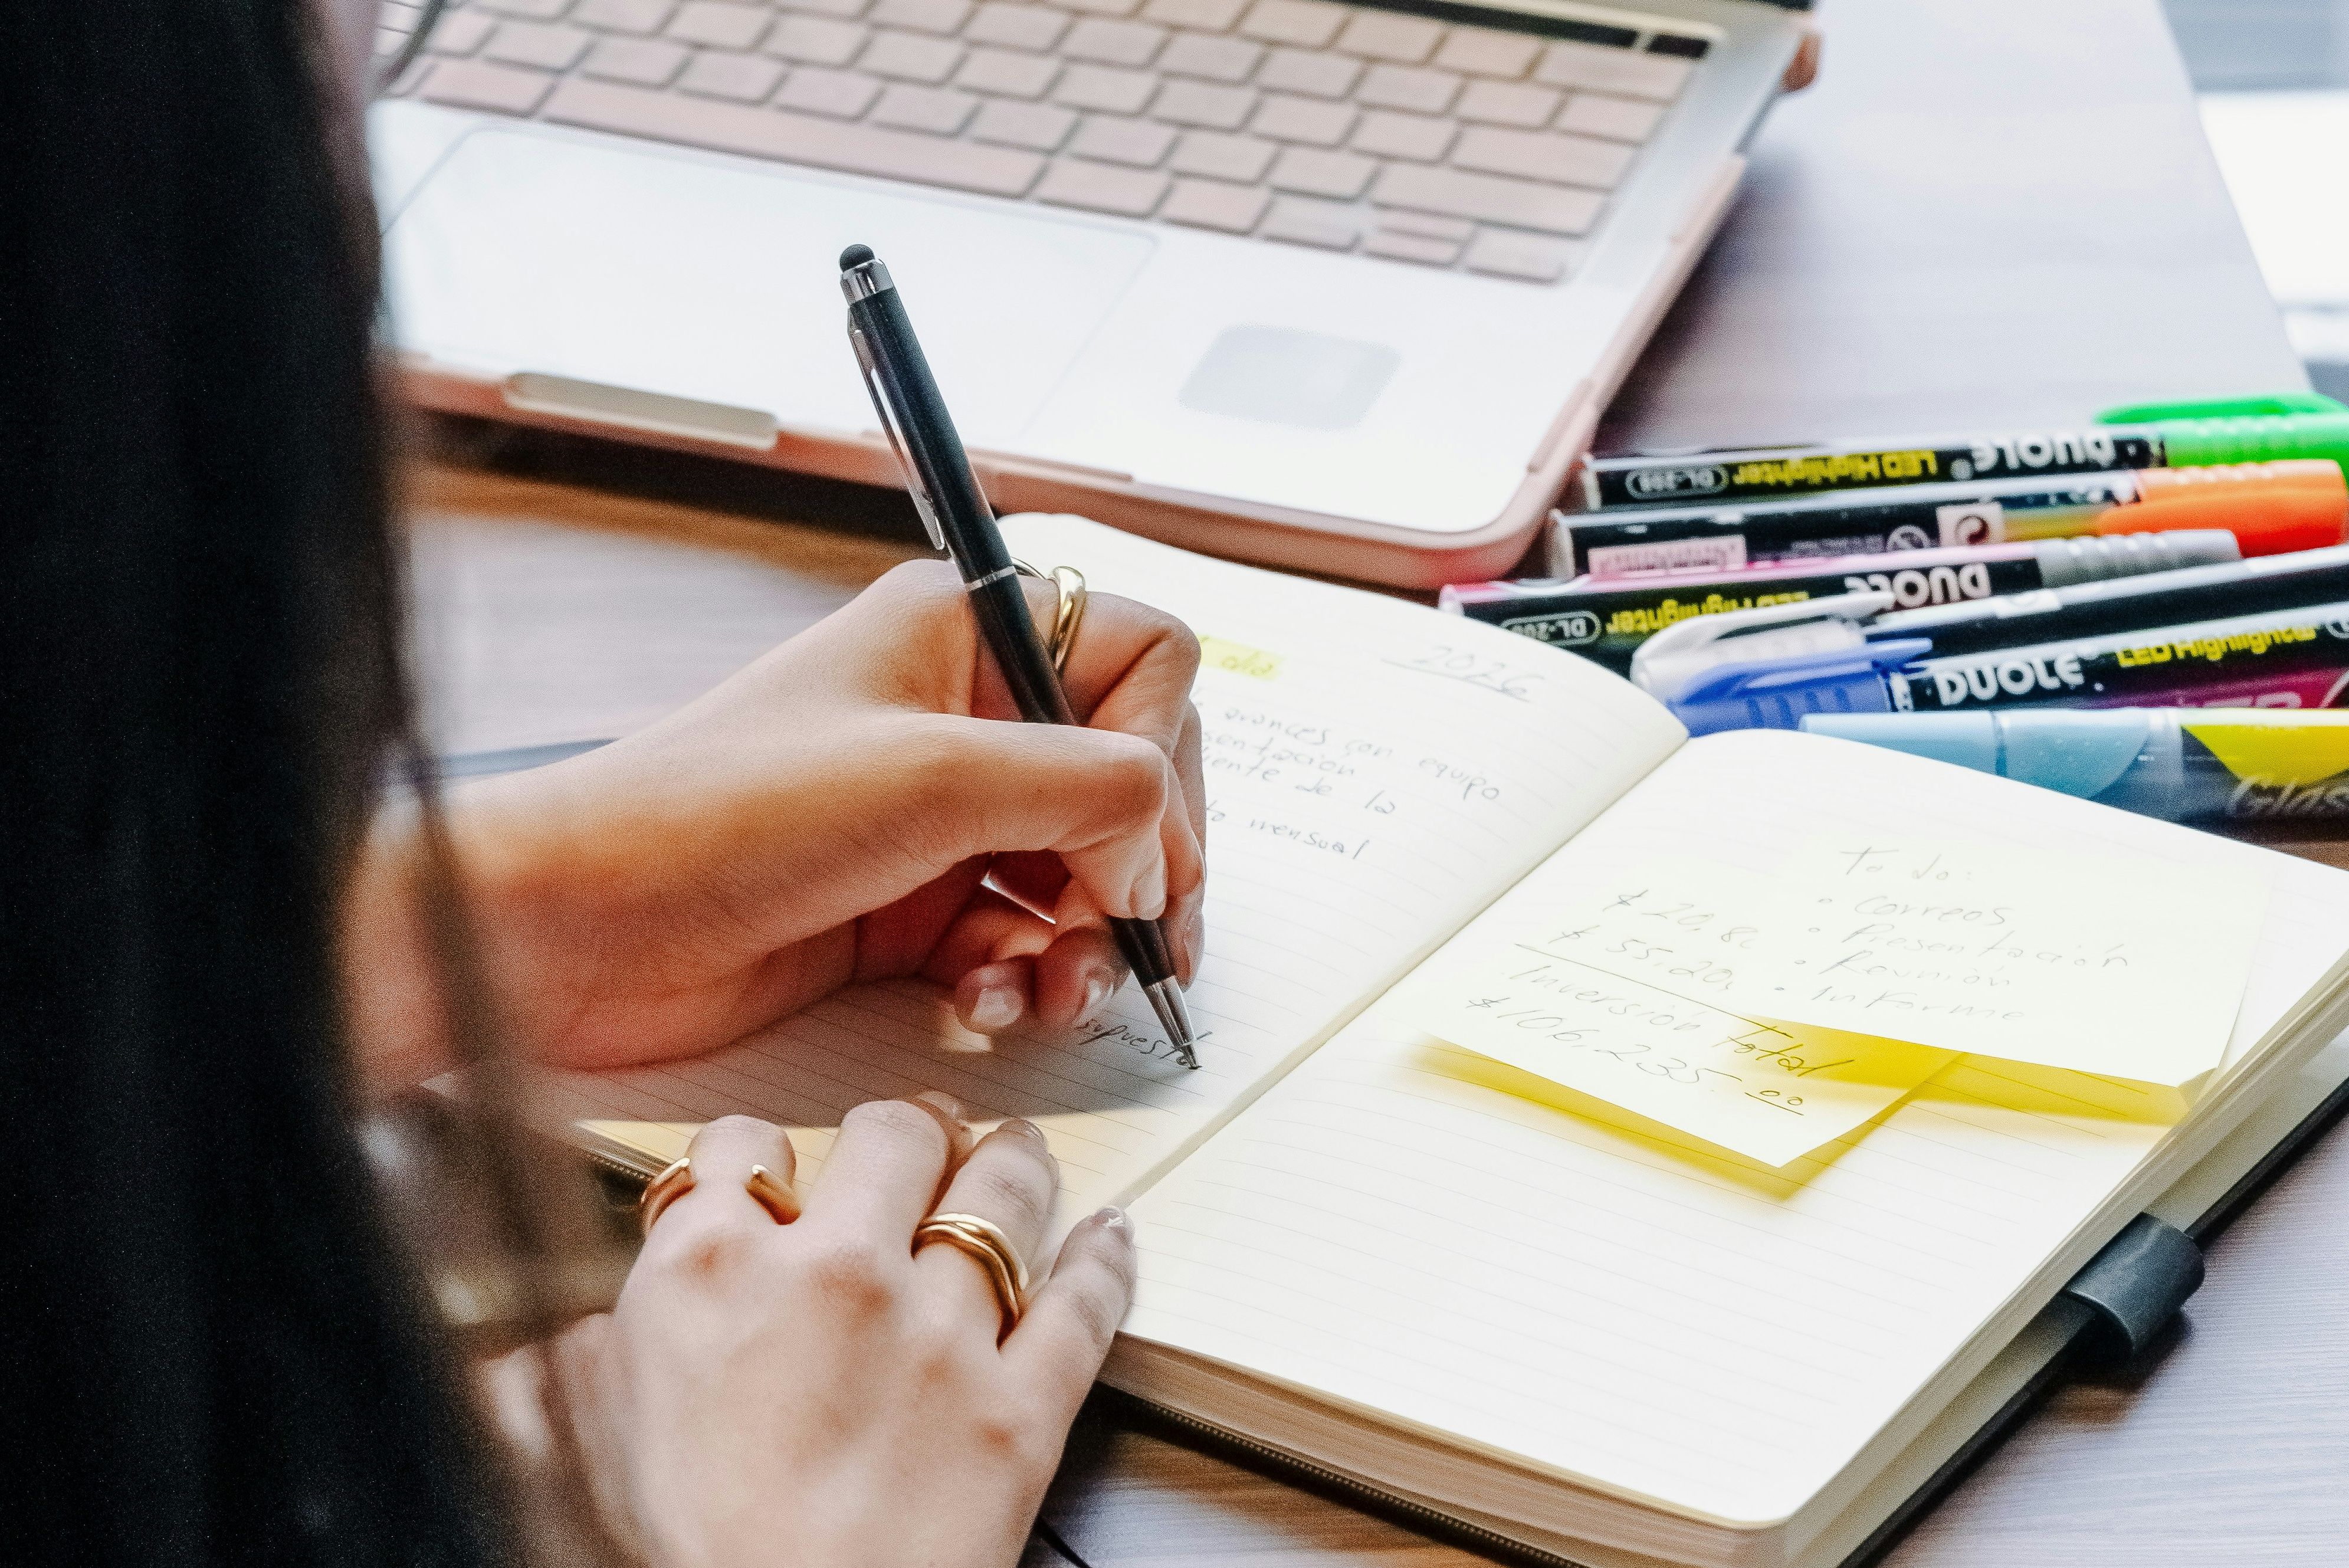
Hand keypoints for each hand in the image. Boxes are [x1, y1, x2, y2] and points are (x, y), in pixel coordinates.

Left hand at [345, 561, 1204, 1082]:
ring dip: (1090, 942)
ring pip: (1086, 872)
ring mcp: (941, 815)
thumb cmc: (719, 816)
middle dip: (1142, 868)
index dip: (1163, 755)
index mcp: (966, 633)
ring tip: (1059, 992)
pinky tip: (992, 1006)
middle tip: (1135, 939)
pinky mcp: (914, 906)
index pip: (1143, 662)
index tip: (1133, 844)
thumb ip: (1089, 791)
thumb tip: (1162, 850)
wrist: (579, 929)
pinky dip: (1028, 979)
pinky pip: (1023, 939)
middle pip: (1131, 780)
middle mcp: (965, 715)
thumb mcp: (932, 778)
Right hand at [554, 1105, 1134, 1567]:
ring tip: (1011, 1154)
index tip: (776, 1168)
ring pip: (1002, 1192)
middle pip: (894, 1134)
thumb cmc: (671, 1565)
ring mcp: (942, 1336)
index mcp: (712, 1270)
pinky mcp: (1022, 1409)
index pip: (743, 1143)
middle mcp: (834, 1274)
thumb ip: (572, 1366)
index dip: (762, 1152)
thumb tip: (543, 1346)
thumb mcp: (576, 1447)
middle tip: (915, 1140)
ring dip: (1009, 1162)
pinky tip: (1107, 1236)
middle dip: (905, 1130)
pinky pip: (1085, 1303)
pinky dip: (1105, 1258)